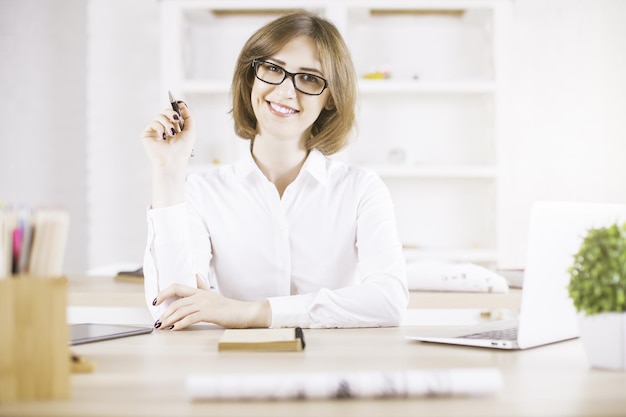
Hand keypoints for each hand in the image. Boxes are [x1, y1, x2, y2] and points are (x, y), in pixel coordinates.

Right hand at [140, 100, 195, 173]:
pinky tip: (163, 136)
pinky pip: (153, 123)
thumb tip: (181, 104)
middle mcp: (164, 129)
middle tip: (176, 119)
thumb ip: (189, 116)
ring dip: (167, 122)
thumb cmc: (183, 149)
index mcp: (174, 128)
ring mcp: (155, 131)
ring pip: (159, 116)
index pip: (172, 113)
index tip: (179, 105)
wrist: (173, 160)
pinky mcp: (147, 134)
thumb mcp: (191, 130)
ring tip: (172, 133)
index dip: (175, 108)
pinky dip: (160, 128)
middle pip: (165, 111)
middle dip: (172, 113)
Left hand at [153, 276, 271, 329]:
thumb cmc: (228, 306)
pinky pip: (189, 319)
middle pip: (176, 301)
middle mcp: (200, 295)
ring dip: (169, 320)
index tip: (155, 301)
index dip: (164, 293)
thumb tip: (196, 275)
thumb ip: (203, 286)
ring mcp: (204, 304)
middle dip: (164, 312)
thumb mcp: (213, 294)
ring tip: (162, 327)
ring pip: (180, 311)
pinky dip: (179, 324)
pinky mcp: (208, 314)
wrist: (244, 312)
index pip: (177, 287)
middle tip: (158, 322)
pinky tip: (173, 329)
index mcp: (199, 290)